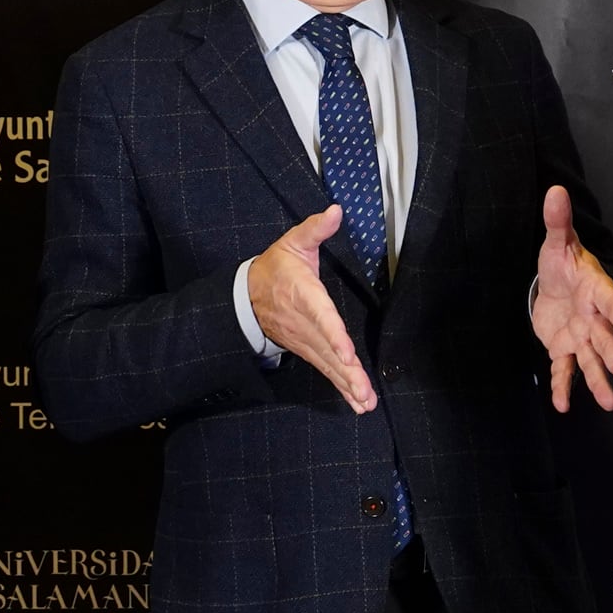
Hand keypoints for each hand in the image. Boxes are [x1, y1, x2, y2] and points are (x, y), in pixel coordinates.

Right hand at [249, 205, 376, 413]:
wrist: (247, 296)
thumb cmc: (276, 268)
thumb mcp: (293, 242)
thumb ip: (315, 229)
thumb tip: (336, 210)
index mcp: (305, 296)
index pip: (322, 318)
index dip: (333, 337)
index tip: (346, 354)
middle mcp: (306, 324)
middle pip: (328, 352)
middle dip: (346, 373)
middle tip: (364, 392)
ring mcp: (307, 341)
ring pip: (329, 366)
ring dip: (347, 385)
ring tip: (365, 402)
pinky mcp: (309, 350)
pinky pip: (327, 371)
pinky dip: (342, 387)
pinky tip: (358, 402)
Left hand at [530, 185, 612, 412]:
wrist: (554, 283)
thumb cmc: (562, 261)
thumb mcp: (556, 241)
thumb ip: (557, 220)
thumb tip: (554, 190)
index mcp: (595, 291)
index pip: (612, 304)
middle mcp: (593, 317)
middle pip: (608, 341)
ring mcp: (581, 335)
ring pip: (592, 361)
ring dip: (601, 382)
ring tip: (611, 403)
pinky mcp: (565, 348)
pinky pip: (565, 370)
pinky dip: (563, 387)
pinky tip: (563, 405)